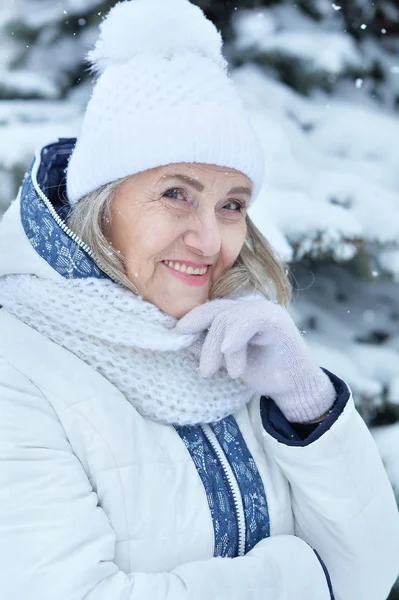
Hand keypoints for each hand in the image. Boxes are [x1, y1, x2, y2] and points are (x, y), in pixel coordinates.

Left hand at [176, 296, 335, 422]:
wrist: (294, 385)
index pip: (211, 308)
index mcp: (239, 313)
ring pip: (227, 319)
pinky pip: (247, 321)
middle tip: (206, 371)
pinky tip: (229, 351)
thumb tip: (183, 338)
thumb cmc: (262, 370)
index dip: (193, 318)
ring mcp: (264, 310)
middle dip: (206, 343)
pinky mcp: (275, 319)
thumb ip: (209, 345)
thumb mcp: (227, 358)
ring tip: (227, 372)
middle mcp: (251, 306)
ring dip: (220, 349)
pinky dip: (235, 337)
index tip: (179, 333)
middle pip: (216, 313)